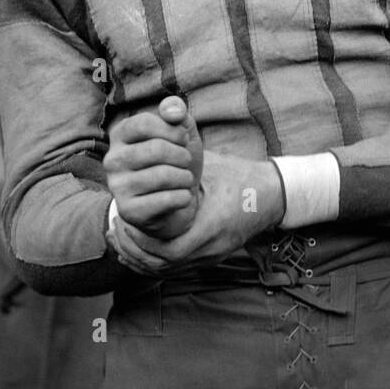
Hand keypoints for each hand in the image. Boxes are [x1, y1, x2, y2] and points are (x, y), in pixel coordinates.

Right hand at [104, 96, 202, 239]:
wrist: (174, 202)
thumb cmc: (175, 161)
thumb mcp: (179, 132)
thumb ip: (176, 112)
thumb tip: (174, 110)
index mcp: (120, 135)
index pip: (144, 123)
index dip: (173, 130)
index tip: (182, 139)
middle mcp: (112, 160)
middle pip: (156, 150)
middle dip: (182, 155)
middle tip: (186, 162)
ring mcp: (118, 186)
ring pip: (163, 176)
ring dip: (185, 177)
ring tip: (185, 179)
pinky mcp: (129, 211)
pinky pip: (166, 199)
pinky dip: (183, 197)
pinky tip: (181, 197)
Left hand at [110, 151, 284, 277]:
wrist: (273, 195)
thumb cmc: (240, 176)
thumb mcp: (211, 162)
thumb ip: (186, 147)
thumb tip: (163, 119)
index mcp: (212, 225)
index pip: (169, 249)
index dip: (142, 240)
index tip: (123, 221)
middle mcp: (211, 248)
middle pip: (162, 265)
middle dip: (135, 250)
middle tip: (116, 230)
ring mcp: (211, 256)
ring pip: (166, 269)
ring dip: (141, 257)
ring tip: (121, 240)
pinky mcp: (210, 257)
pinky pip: (174, 267)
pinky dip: (153, 260)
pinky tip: (138, 249)